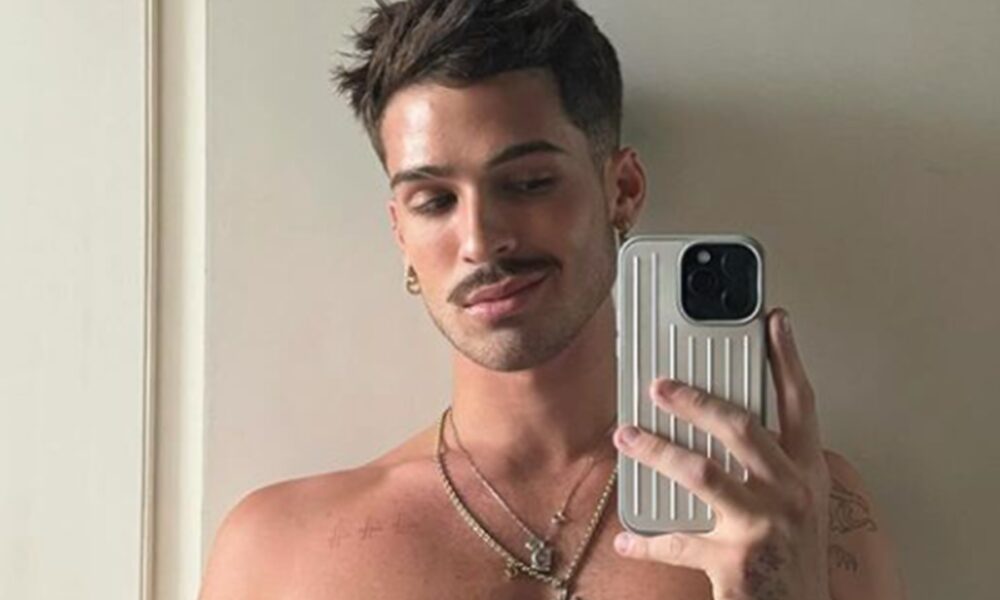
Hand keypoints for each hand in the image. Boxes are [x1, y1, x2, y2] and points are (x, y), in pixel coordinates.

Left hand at [612, 308, 831, 599]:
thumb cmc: (794, 557)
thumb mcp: (796, 503)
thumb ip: (770, 463)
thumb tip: (719, 420)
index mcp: (807, 474)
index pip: (801, 405)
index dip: (788, 359)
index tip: (773, 321)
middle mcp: (791, 494)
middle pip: (741, 428)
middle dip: (695, 401)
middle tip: (660, 385)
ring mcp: (765, 526)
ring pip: (701, 473)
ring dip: (656, 450)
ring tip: (626, 436)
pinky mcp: (737, 561)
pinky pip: (679, 541)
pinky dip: (647, 540)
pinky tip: (626, 539)